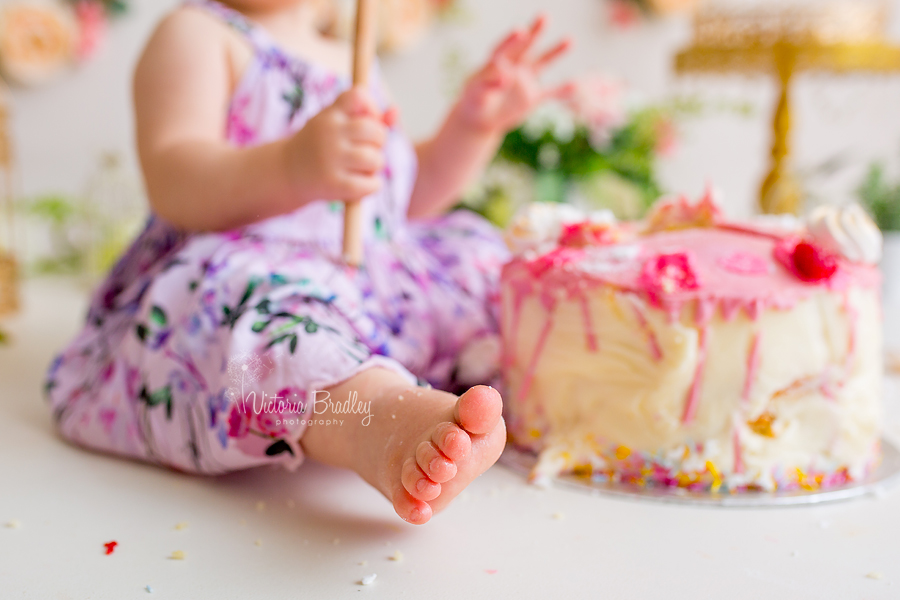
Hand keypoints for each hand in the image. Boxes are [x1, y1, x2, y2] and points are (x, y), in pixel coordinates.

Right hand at [285, 87, 396, 202]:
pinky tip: (364, 183)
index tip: (366, 120)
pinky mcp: (334, 184)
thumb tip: (396, 113)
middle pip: (375, 131)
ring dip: (376, 165)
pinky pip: (371, 184)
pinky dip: (373, 185)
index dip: (372, 108)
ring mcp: (330, 159)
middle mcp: (329, 133)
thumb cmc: (320, 145)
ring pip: (375, 159)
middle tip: (368, 149)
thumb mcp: (337, 124)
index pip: (359, 96)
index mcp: (329, 115)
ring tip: (364, 168)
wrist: (287, 172)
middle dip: (379, 142)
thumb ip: (367, 116)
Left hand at [455, 16, 572, 134]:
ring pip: (541, 63)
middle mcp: (512, 67)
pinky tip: (575, 85)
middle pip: (525, 47)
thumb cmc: (474, 103)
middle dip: (534, 32)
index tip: (520, 31)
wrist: (480, 120)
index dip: (511, 41)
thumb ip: (488, 85)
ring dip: (554, 52)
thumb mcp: (476, 95)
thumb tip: (504, 78)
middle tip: (544, 16)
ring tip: (569, 40)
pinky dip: (562, 90)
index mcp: (495, 64)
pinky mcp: (532, 97)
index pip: (503, 49)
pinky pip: (550, 93)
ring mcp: (524, 81)